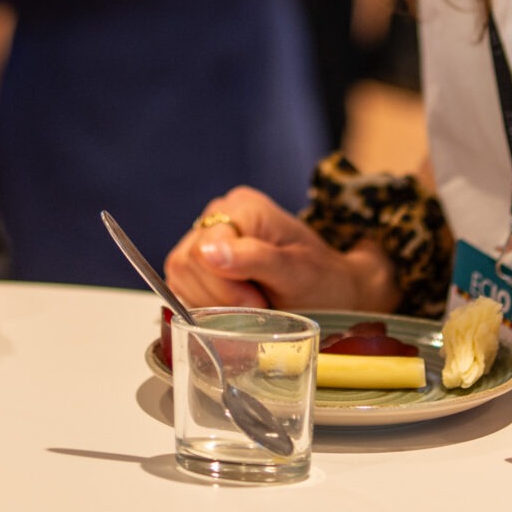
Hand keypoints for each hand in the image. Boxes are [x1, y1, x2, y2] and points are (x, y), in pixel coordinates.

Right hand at [162, 188, 395, 311]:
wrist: (331, 291)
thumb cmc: (321, 281)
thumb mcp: (297, 272)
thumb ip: (256, 259)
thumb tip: (209, 252)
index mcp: (244, 207)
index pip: (202, 251)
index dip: (224, 287)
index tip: (259, 301)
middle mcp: (219, 213)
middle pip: (186, 263)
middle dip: (219, 296)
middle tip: (258, 304)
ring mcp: (206, 234)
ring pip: (179, 276)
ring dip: (212, 302)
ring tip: (250, 303)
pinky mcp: (199, 258)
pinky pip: (182, 284)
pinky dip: (206, 304)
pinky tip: (235, 305)